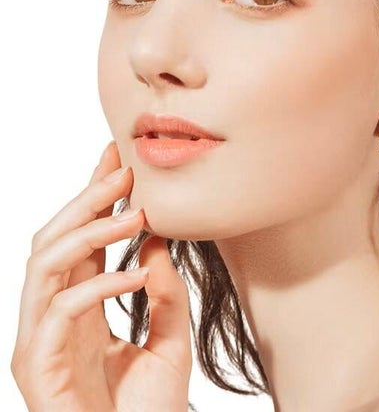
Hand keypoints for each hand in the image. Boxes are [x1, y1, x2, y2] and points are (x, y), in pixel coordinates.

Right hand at [11, 141, 192, 411]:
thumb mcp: (171, 338)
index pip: (81, 239)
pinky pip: (61, 311)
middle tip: (123, 169)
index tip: (118, 159)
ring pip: (46, 264)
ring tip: (136, 213)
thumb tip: (155, 243)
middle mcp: (55, 316)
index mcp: (81, 306)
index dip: (94, 197)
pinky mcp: (39, 367)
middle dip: (86, 199)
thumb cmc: (151, 409)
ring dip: (91, 231)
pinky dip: (100, 285)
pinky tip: (137, 275)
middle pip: (54, 240)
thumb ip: (164, 290)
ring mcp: (42, 340)